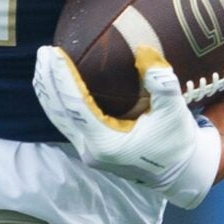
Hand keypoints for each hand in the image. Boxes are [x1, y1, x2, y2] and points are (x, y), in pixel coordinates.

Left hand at [32, 44, 222, 207]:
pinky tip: (55, 84)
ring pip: (59, 118)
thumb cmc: (177, 142)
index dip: (62, 78)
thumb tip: (144, 51)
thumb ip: (162, 84)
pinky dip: (59, 102)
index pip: (76, 106)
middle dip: (48, 80)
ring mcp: (88, 152)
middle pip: (59, 111)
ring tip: (43, 64)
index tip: (53, 54)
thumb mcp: (175, 112)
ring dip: (49, 91)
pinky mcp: (91, 149)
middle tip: (43, 52)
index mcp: (107, 143)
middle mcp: (91, 150)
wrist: (180, 172)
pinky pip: (67, 122)